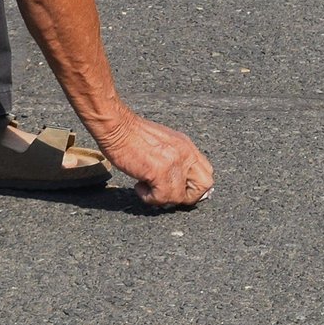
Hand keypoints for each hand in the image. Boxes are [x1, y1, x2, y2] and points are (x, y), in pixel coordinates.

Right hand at [95, 108, 213, 208]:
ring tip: (146, 187)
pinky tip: (138, 186)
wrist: (116, 126)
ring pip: (181, 197)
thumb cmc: (132, 133)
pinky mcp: (160, 171)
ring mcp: (174, 162)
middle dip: (187, 197)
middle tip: (167, 193)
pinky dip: (149, 198)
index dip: (195, 187)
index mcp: (186, 145)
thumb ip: (174, 157)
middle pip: (204, 186)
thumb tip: (179, 181)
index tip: (179, 190)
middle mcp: (185, 153)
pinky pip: (163, 198)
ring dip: (162, 198)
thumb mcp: (162, 142)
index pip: (207, 172)